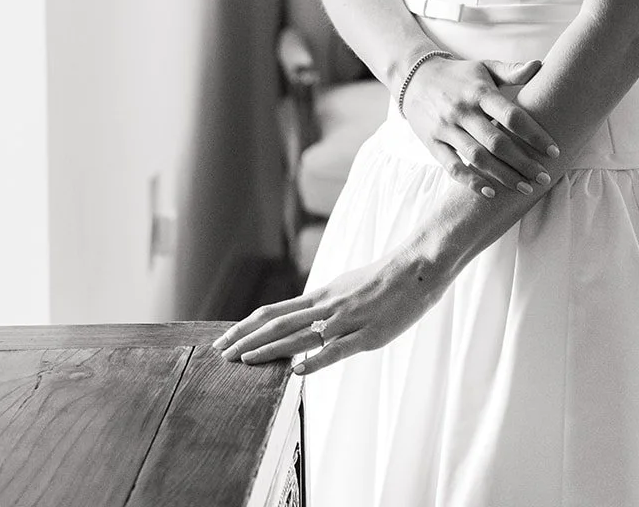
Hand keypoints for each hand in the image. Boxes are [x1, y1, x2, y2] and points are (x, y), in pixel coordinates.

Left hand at [211, 246, 447, 376]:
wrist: (418, 267)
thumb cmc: (386, 279)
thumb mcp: (349, 288)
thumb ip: (328, 306)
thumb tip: (309, 322)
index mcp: (322, 296)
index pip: (274, 312)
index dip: (246, 326)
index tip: (224, 339)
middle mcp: (327, 306)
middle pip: (278, 323)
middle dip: (246, 339)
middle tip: (220, 355)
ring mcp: (346, 321)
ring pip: (300, 335)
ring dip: (269, 349)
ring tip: (243, 361)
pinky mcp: (368, 335)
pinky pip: (337, 349)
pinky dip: (315, 360)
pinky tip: (297, 371)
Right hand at [401, 55, 559, 197]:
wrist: (414, 76)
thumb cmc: (459, 74)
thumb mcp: (484, 67)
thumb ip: (512, 70)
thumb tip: (539, 65)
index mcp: (480, 91)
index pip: (512, 116)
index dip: (535, 134)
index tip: (554, 151)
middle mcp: (463, 110)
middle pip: (498, 142)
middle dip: (523, 162)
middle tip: (544, 177)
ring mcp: (446, 128)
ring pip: (478, 158)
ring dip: (504, 176)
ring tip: (526, 188)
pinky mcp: (432, 143)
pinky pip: (453, 167)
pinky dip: (471, 182)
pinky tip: (491, 192)